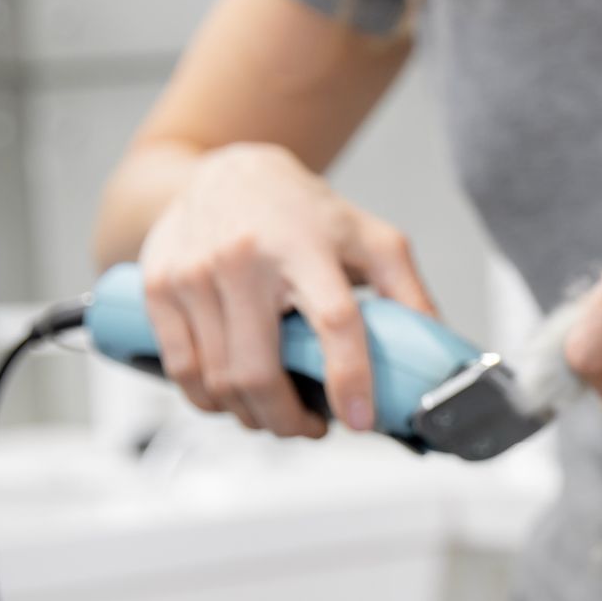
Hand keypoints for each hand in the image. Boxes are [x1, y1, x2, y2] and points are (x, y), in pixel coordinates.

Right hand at [138, 142, 434, 436]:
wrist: (226, 171)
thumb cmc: (306, 215)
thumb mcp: (371, 241)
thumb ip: (409, 294)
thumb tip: (442, 355)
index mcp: (306, 246)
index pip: (334, 321)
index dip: (349, 378)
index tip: (360, 421)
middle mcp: (244, 259)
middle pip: (259, 371)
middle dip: (290, 422)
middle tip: (314, 429)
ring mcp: (194, 274)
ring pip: (219, 381)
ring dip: (254, 418)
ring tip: (280, 416)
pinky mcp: (159, 287)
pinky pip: (181, 371)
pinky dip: (211, 401)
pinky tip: (235, 400)